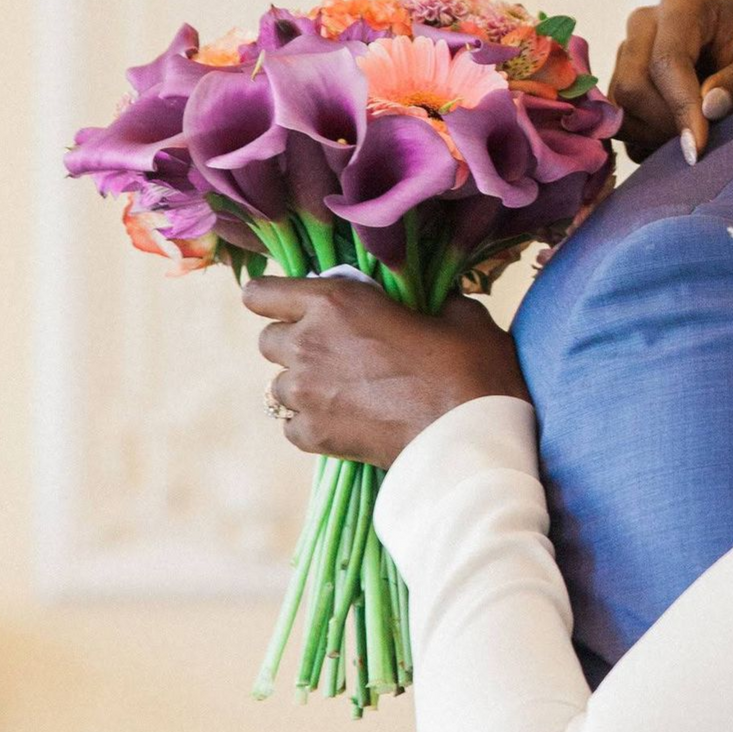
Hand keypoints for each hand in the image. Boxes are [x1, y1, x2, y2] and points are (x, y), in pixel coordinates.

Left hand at [245, 276, 526, 467]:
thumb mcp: (462, 316)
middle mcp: (307, 343)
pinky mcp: (314, 435)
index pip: (261, 292)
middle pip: (267, 340)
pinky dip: (313, 426)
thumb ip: (434, 302)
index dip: (275, 299)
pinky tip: (345, 424)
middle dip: (293, 344)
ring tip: (343, 395)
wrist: (470, 439)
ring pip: (277, 386)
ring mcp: (305, 394)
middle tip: (335, 353)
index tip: (297, 307)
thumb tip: (437, 302)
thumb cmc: (471, 370)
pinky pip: (293, 427)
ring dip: (303, 387)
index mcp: (335, 302)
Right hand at [610, 0, 732, 163]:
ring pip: (621, 106)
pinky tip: (680, 136)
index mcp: (682, 3)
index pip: (666, 61)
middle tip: (703, 144)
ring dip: (655, 134)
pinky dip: (646, 138)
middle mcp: (645, 22)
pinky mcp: (623, 76)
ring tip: (698, 137)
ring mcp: (629, 49)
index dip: (680, 108)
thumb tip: (708, 109)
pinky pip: (621, 119)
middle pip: (633, 86)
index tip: (699, 148)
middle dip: (665, 124)